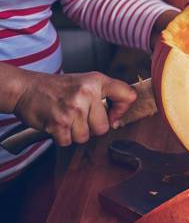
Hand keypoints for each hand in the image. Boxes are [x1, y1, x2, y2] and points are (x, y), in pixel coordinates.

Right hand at [13, 71, 136, 145]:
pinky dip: (62, 137)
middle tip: (79, 115)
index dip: (122, 109)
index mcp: (97, 81)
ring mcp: (73, 109)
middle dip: (91, 127)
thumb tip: (118, 121)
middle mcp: (87, 93)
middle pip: (104, 127)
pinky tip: (57, 123)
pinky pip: (68, 142)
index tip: (112, 113)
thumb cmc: (58, 88)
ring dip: (75, 132)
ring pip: (86, 137)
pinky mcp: (59, 123)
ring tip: (67, 118)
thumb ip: (107, 96)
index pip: (128, 96)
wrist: (25, 89)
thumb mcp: (87, 82)